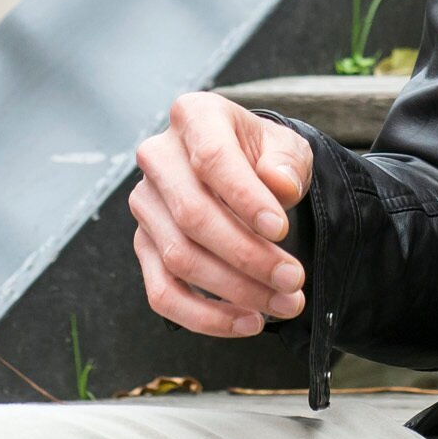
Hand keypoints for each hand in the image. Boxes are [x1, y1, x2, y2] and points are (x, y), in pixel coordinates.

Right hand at [129, 93, 314, 336]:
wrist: (244, 173)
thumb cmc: (264, 157)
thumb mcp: (286, 148)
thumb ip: (286, 162)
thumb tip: (277, 186)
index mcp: (194, 116)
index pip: (212, 159)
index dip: (245, 198)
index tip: (281, 230)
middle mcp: (158, 158)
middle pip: (193, 215)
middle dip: (247, 255)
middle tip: (293, 279)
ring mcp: (146, 205)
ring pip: (180, 258)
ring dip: (236, 289)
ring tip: (285, 302)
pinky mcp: (144, 246)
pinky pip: (162, 292)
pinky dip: (205, 316)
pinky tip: (248, 321)